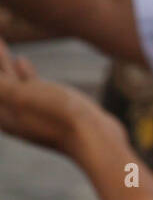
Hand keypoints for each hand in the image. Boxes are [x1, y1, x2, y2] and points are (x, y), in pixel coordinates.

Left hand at [0, 38, 102, 154]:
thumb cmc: (57, 118)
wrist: (97, 139)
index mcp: (2, 113)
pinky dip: (20, 71)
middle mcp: (13, 113)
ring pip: (9, 81)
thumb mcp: (19, 95)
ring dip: (2, 62)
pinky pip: (28, 84)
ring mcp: (33, 111)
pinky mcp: (52, 107)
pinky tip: (22, 60)